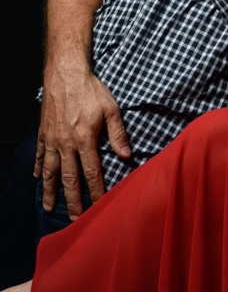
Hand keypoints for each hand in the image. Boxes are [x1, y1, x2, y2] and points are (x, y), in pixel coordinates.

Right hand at [35, 63, 129, 217]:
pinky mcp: (43, 132)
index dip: (96, 191)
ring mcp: (52, 139)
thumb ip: (118, 134)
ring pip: (49, 171)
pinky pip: (39, 154)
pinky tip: (37, 177)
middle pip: (69, 178)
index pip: (92, 173)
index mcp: (84, 139)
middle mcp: (66, 144)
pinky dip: (38, 167)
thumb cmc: (91, 89)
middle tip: (74, 219)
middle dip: (72, 200)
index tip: (99, 206)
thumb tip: (127, 156)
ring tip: (49, 207)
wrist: (65, 73)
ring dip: (50, 191)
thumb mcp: (111, 109)